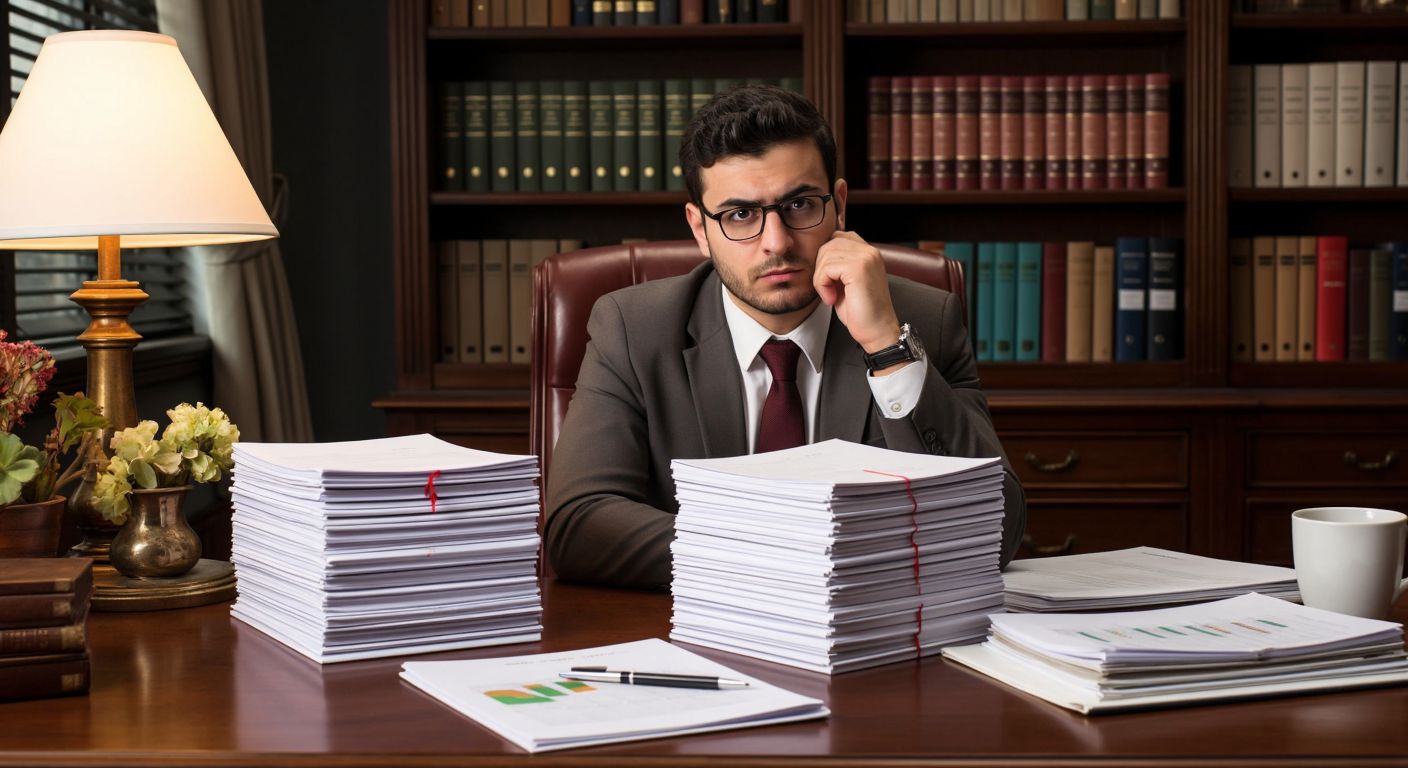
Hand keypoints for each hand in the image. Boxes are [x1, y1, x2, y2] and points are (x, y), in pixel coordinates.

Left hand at [813, 230, 901, 352]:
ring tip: (830, 295)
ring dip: (821, 278)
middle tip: (827, 289)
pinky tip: (831, 299)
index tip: (828, 279)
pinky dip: (822, 285)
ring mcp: (866, 258)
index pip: (838, 237)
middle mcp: (870, 251)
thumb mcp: (845, 282)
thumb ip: (837, 264)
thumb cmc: (861, 311)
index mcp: (869, 252)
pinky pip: (827, 268)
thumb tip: (817, 255)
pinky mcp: (859, 268)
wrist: (877, 331)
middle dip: (821, 267)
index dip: (826, 257)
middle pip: (829, 244)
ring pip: (825, 255)